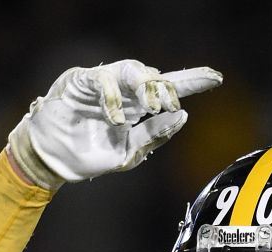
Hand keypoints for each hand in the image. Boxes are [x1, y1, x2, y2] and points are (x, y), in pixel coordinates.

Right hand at [8, 60, 222, 189]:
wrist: (55, 160)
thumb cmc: (90, 154)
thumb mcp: (129, 153)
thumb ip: (154, 136)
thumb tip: (182, 117)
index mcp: (137, 106)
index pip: (169, 88)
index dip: (192, 81)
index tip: (216, 78)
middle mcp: (124, 90)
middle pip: (154, 75)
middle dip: (169, 86)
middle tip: (171, 104)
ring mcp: (103, 83)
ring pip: (131, 69)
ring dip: (145, 85)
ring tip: (152, 104)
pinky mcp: (80, 81)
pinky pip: (102, 80)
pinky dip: (112, 97)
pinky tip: (116, 118)